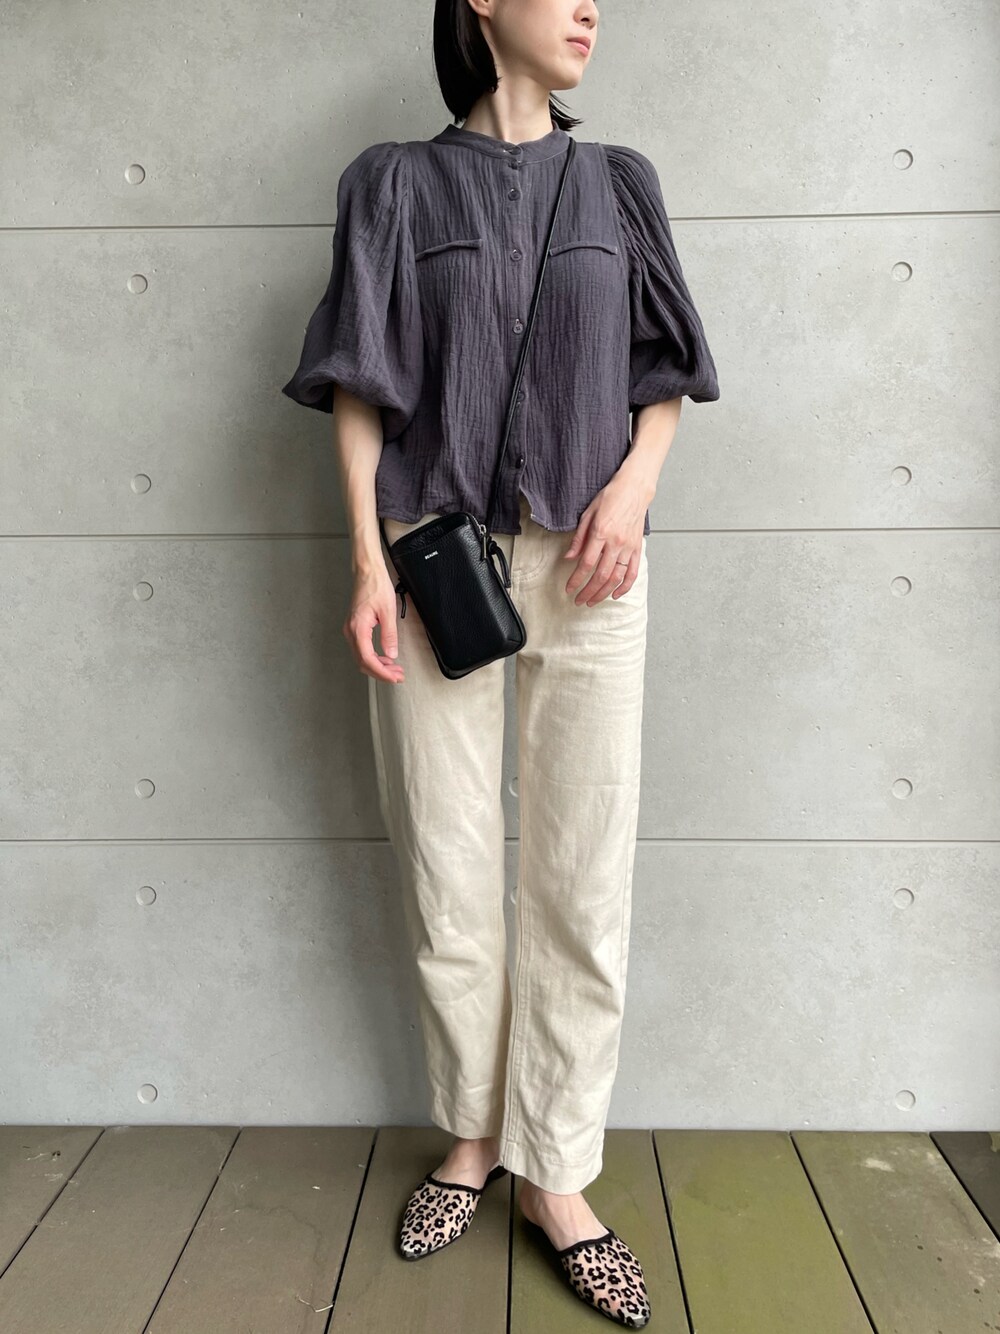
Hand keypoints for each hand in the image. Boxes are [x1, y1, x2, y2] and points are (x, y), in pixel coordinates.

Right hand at [344, 565, 405, 682]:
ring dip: (377, 666)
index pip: (368, 658)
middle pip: (363, 662)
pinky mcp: (354, 628)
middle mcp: (351, 631)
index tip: (394, 677)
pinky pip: (362, 649)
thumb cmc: (376, 586)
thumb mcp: (388, 611)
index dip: (381, 671)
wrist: (367, 572)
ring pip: (361, 657)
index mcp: (358, 628)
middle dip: (381, 672)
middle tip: (398, 676)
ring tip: (395, 669)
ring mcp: (351, 630)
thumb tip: (391, 654)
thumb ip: (389, 635)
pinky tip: (385, 658)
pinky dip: (373, 657)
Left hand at [562, 475, 646, 604]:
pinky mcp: (637, 548)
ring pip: (616, 578)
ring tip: (593, 601)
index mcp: (601, 533)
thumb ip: (579, 538)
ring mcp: (629, 547)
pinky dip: (625, 586)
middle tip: (579, 600)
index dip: (576, 580)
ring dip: (604, 593)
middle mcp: (616, 542)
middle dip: (588, 591)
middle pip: (601, 575)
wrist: (634, 489)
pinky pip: (633, 572)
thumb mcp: (588, 514)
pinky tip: (615, 594)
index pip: (586, 564)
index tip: (569, 589)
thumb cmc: (611, 497)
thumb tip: (569, 557)